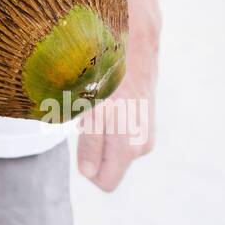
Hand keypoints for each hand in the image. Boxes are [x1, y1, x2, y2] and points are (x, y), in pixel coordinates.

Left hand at [77, 37, 157, 191]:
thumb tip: (88, 174)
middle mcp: (141, 145)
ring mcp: (145, 134)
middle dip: (91, 148)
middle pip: (107, 165)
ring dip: (99, 133)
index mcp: (128, 147)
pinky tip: (107, 100)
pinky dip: (108, 122)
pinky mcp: (145, 123)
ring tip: (97, 105)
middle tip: (87, 116)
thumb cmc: (107, 73)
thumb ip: (90, 144)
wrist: (135, 42)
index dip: (86, 165)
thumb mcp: (92, 108)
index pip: (104, 181)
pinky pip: (118, 135)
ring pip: (111, 149)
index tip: (79, 137)